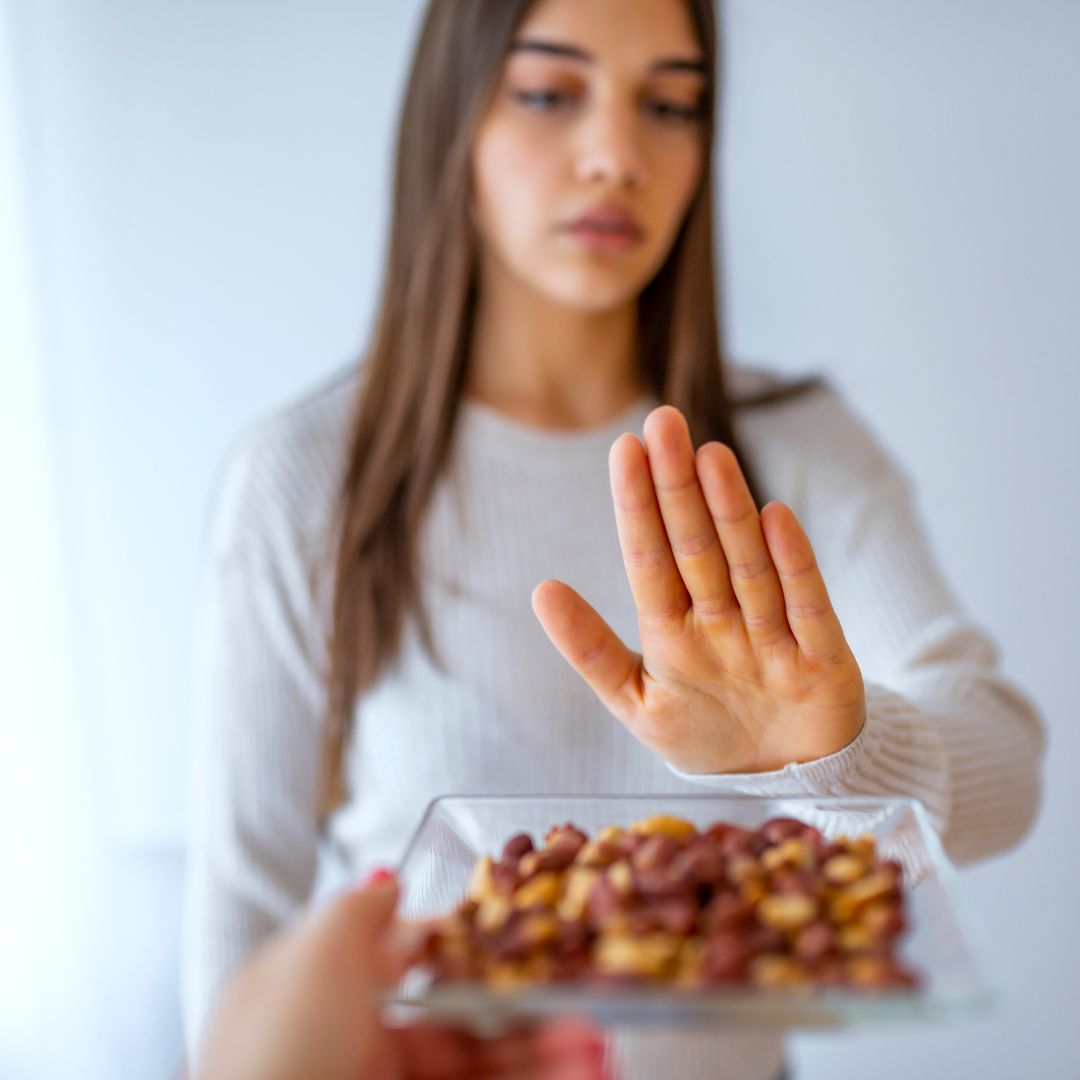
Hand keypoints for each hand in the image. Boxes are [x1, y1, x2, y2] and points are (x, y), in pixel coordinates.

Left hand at [196, 873, 610, 1079]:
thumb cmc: (275, 1054)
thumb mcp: (310, 958)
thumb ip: (357, 912)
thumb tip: (385, 879)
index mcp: (334, 990)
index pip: (419, 957)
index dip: (479, 946)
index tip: (534, 936)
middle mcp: (365, 1042)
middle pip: (467, 1016)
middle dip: (531, 1008)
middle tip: (588, 1004)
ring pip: (489, 1065)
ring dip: (549, 1051)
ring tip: (600, 1048)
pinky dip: (541, 1079)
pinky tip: (585, 1071)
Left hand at [532, 405, 864, 774]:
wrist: (781, 779)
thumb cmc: (706, 734)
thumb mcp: (637, 702)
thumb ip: (592, 651)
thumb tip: (542, 588)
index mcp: (672, 631)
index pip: (650, 559)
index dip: (638, 506)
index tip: (624, 448)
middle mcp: (722, 622)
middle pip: (696, 547)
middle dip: (678, 488)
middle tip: (663, 422)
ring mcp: (772, 637)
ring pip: (747, 566)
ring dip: (730, 513)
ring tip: (709, 456)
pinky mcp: (822, 660)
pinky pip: (806, 608)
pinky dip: (793, 567)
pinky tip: (775, 518)